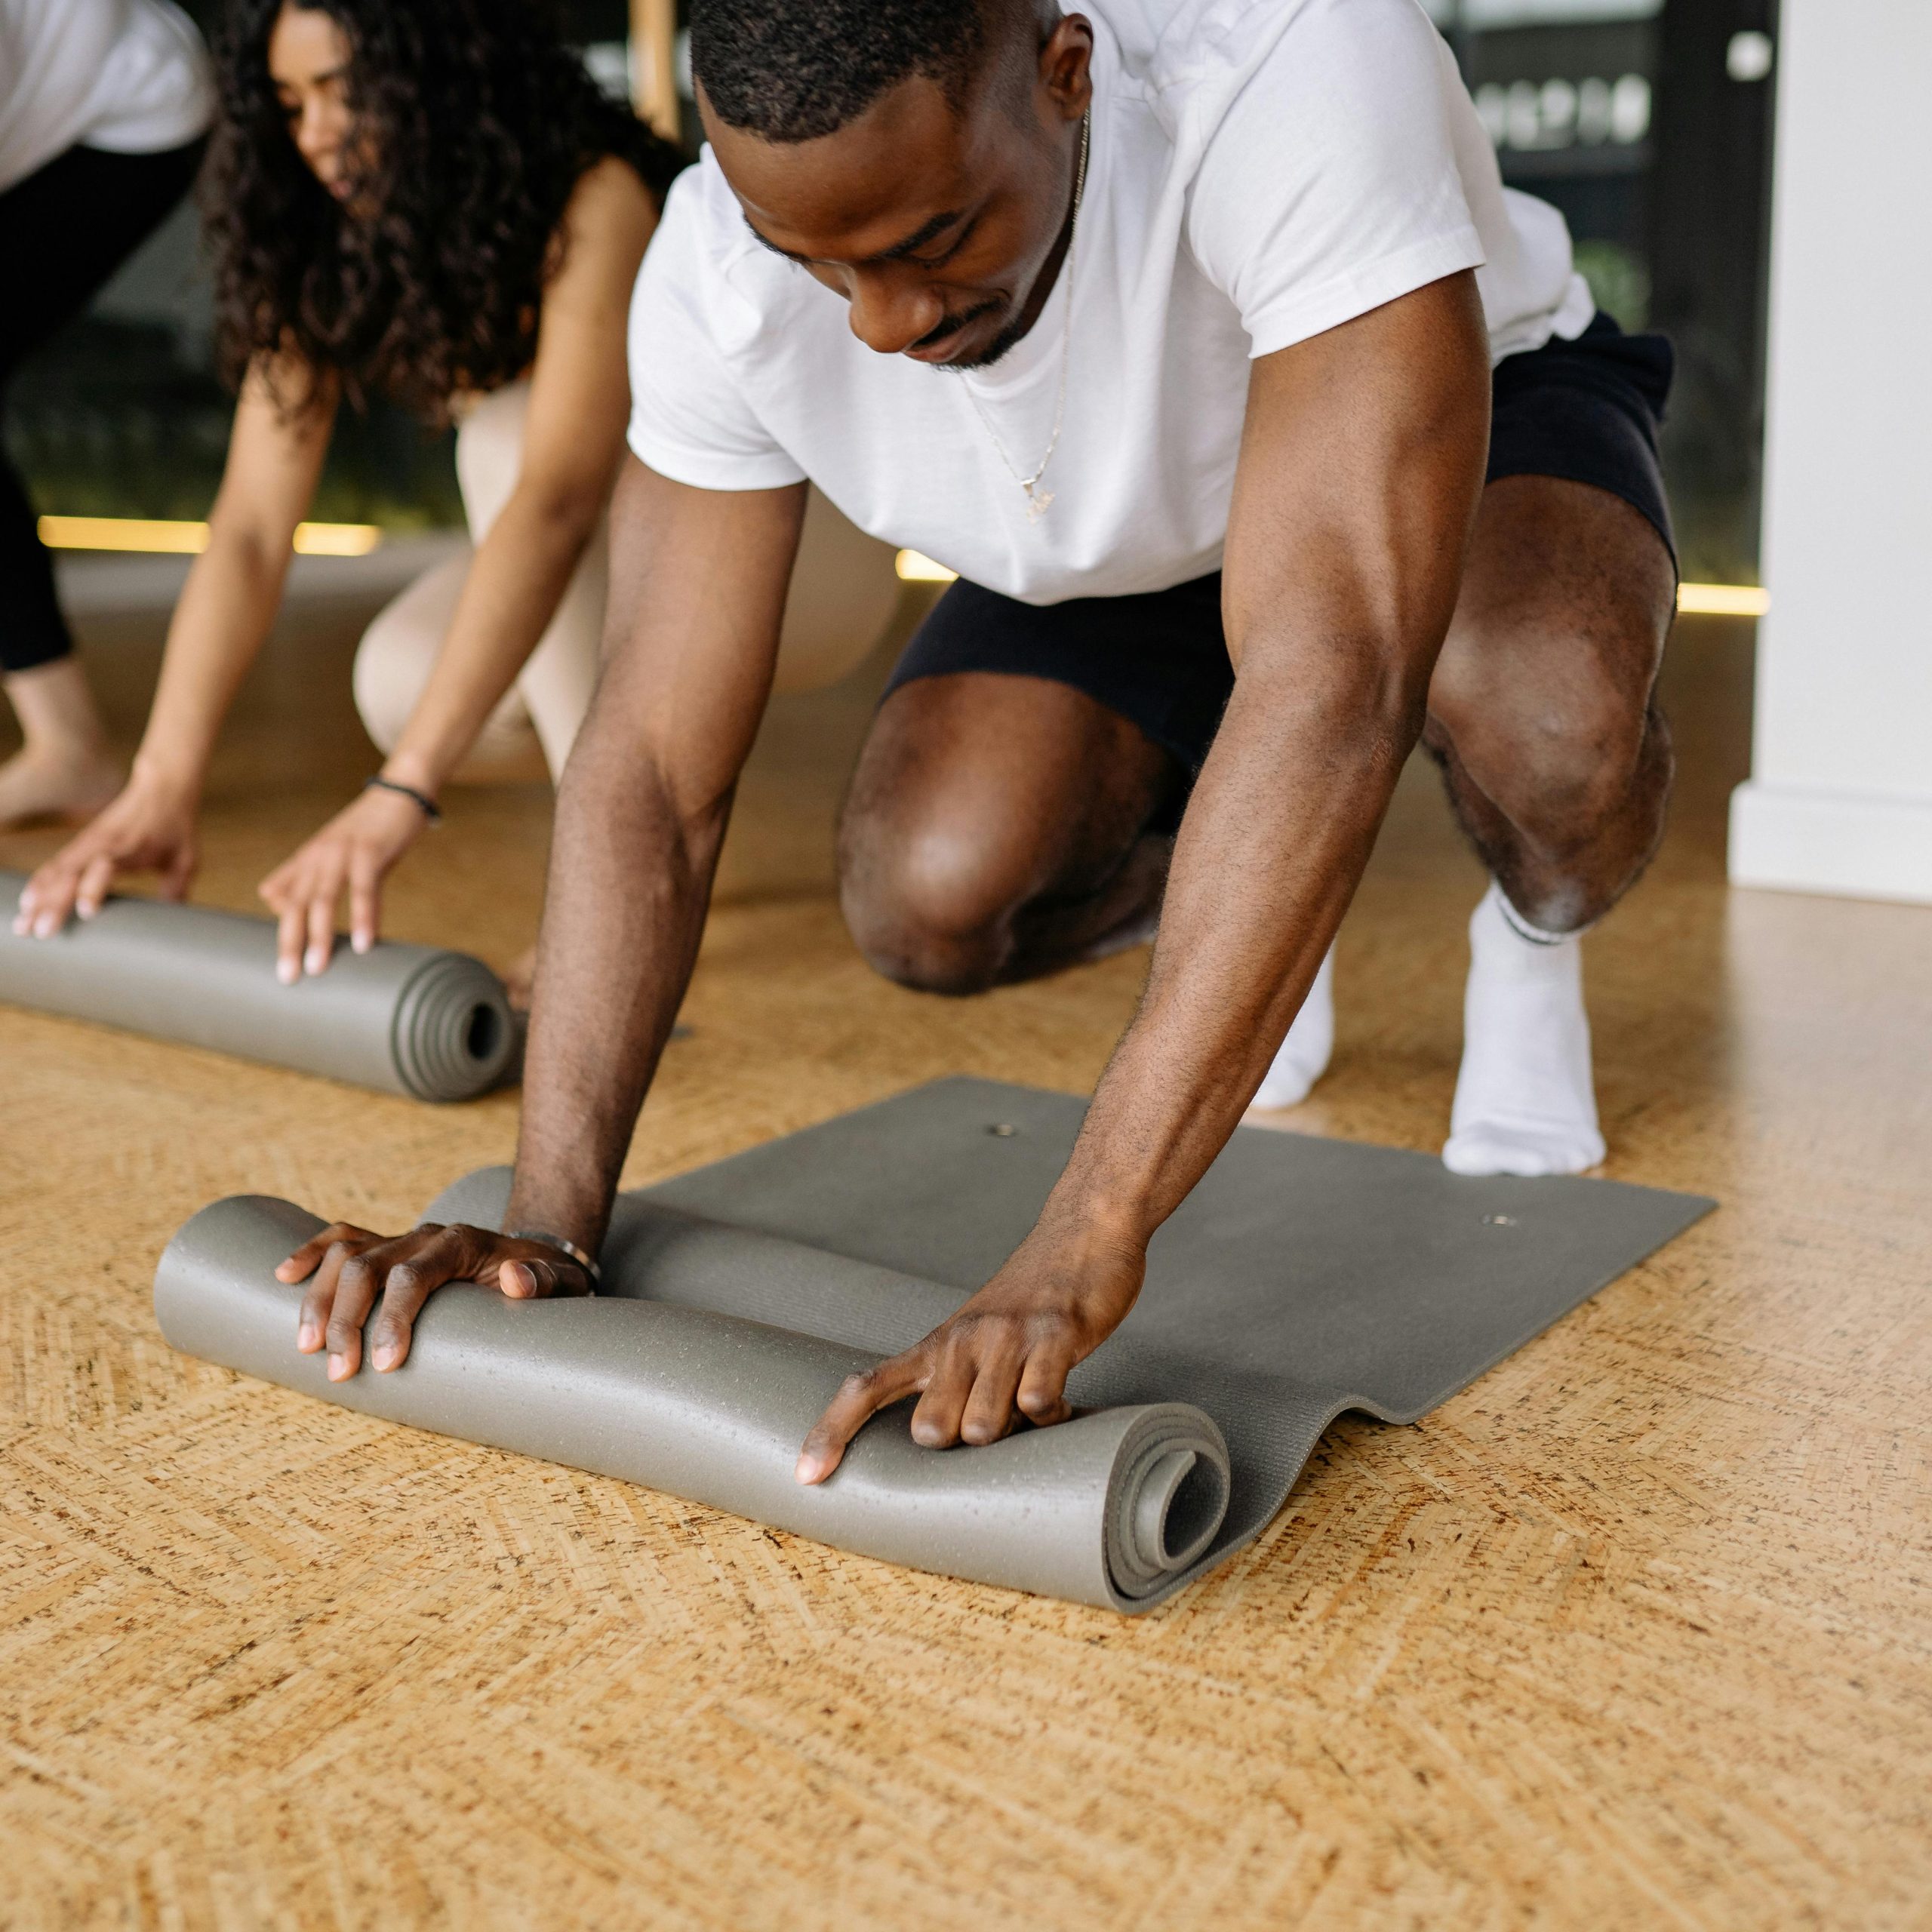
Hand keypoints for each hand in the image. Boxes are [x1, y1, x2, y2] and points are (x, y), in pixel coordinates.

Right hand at [14, 773, 198, 935]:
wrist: (161, 788)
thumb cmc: (175, 827)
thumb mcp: (185, 859)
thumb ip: (177, 890)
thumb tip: (172, 925)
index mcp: (130, 848)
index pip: (106, 866)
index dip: (93, 887)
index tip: (86, 911)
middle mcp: (103, 845)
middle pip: (71, 874)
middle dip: (53, 903)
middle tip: (39, 932)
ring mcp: (87, 843)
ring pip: (57, 871)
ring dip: (39, 898)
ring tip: (23, 925)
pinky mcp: (80, 843)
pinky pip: (54, 865)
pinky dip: (39, 884)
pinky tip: (26, 903)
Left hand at [257, 782, 429, 981]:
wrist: (399, 792)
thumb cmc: (367, 829)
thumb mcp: (331, 852)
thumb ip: (301, 875)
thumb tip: (269, 900)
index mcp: (307, 860)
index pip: (282, 901)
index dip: (281, 934)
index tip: (280, 969)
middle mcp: (317, 857)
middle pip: (296, 905)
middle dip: (290, 943)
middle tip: (288, 978)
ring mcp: (342, 853)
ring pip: (324, 900)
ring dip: (320, 936)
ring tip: (318, 968)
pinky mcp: (370, 851)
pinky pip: (364, 890)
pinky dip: (364, 917)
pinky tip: (364, 943)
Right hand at [278, 1220, 591, 1378]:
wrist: (536, 1258)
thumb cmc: (546, 1281)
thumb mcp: (562, 1284)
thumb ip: (544, 1281)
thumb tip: (513, 1278)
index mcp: (462, 1243)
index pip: (414, 1274)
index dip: (393, 1317)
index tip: (385, 1365)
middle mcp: (426, 1235)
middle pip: (369, 1266)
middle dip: (346, 1319)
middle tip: (339, 1371)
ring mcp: (403, 1239)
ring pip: (346, 1255)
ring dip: (320, 1299)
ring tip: (305, 1348)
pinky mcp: (388, 1248)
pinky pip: (343, 1241)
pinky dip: (311, 1255)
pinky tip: (284, 1278)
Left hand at [794, 1216, 1147, 1483]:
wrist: (1082, 1232)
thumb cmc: (1028, 1297)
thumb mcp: (973, 1335)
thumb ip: (949, 1383)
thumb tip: (938, 1447)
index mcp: (936, 1344)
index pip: (868, 1388)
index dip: (832, 1431)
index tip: (807, 1476)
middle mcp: (962, 1340)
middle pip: (932, 1431)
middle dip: (962, 1443)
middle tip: (995, 1415)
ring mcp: (1007, 1337)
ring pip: (983, 1427)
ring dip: (1013, 1433)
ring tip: (1030, 1404)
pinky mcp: (1054, 1336)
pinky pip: (1038, 1403)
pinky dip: (1052, 1416)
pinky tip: (1059, 1398)